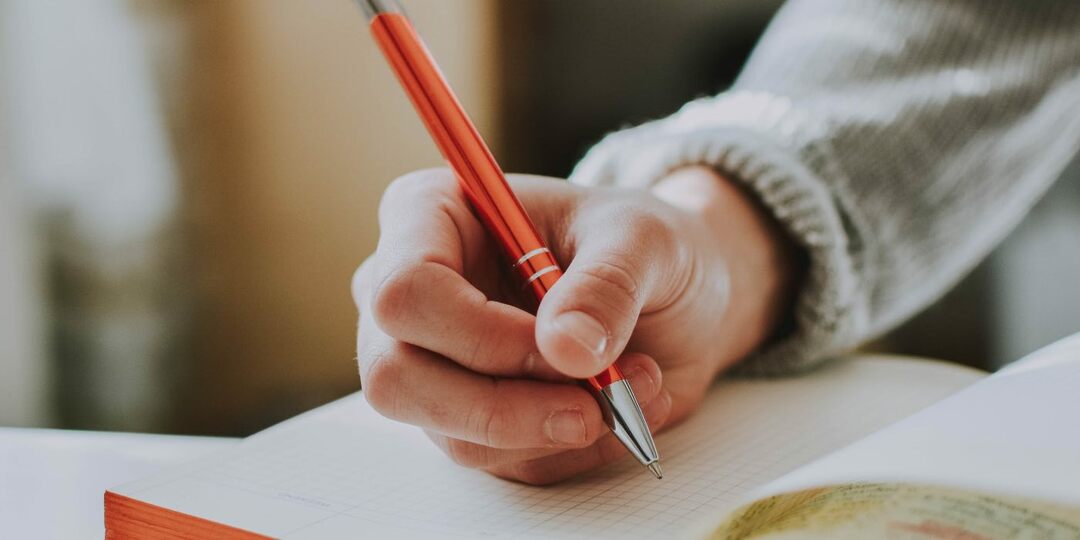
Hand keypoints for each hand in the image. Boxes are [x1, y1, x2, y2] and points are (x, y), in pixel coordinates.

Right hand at [352, 166, 796, 483]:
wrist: (673, 294)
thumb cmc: (641, 244)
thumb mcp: (645, 239)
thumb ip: (607, 285)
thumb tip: (566, 348)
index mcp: (429, 217)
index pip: (404, 290)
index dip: (478, 333)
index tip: (562, 346)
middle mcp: (412, 294)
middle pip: (396, 377)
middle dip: (504, 405)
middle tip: (594, 401)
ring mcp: (430, 363)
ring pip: (451, 433)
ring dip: (555, 426)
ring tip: (636, 383)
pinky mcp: (466, 419)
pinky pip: (500, 461)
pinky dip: (571, 446)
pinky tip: (620, 405)